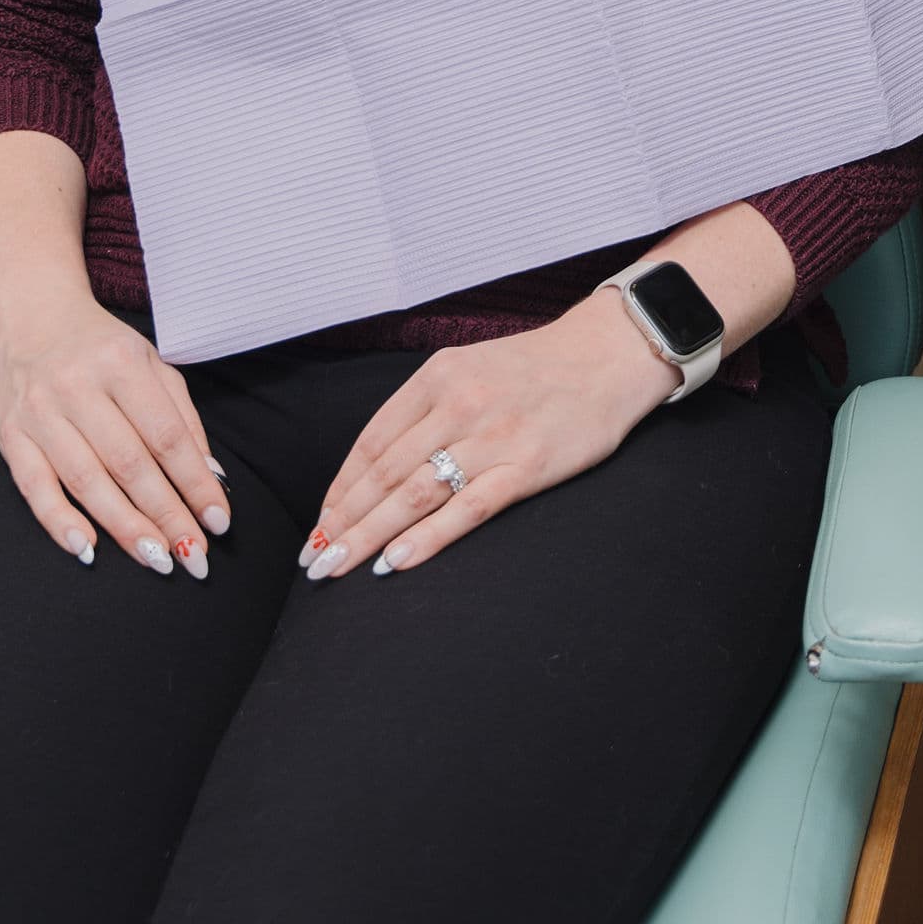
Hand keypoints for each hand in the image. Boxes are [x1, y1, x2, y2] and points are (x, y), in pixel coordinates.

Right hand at [0, 278, 230, 577]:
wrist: (32, 319)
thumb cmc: (102, 350)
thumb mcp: (152, 364)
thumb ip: (182, 417)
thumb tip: (210, 477)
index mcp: (121, 363)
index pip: (166, 435)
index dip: (194, 482)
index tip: (218, 520)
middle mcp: (77, 386)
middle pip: (128, 463)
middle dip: (165, 514)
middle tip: (192, 555)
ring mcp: (39, 412)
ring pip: (86, 481)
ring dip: (124, 526)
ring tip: (156, 559)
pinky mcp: (9, 435)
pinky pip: (34, 487)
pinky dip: (60, 522)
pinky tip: (88, 549)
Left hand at [298, 296, 674, 580]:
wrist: (609, 355)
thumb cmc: (535, 369)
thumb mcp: (470, 367)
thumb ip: (427, 409)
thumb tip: (377, 468)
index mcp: (438, 376)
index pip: (372, 442)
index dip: (341, 489)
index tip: (319, 526)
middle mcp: (459, 403)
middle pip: (385, 473)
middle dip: (343, 522)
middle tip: (314, 562)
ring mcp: (493, 436)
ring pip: (416, 493)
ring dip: (370, 535)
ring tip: (338, 568)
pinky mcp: (528, 466)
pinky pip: (468, 509)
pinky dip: (428, 538)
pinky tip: (398, 562)